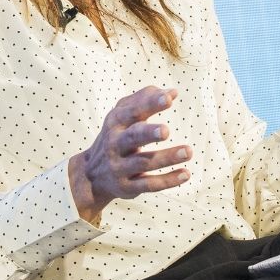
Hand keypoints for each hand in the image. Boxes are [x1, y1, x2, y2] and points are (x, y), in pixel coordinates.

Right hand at [69, 86, 190, 224]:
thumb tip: (172, 92)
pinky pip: (149, 184)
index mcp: (116, 123)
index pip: (132, 111)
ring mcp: (120, 167)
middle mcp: (115, 144)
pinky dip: (168, 181)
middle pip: (132, 137)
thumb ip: (144, 100)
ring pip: (143, 162)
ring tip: (188, 151)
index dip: (150, 104)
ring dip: (166, 157)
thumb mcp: (122, 115)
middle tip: (166, 131)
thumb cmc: (117, 136)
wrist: (91, 174)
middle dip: (148, 133)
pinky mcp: (127, 187)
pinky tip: (185, 174)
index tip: (168, 99)